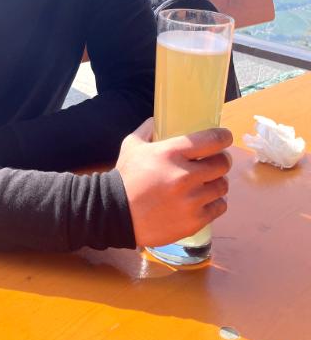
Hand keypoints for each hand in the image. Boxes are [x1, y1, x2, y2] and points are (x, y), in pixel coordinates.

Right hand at [116, 118, 232, 247]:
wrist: (115, 213)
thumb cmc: (125, 177)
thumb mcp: (132, 145)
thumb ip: (148, 129)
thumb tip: (158, 119)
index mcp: (172, 153)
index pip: (212, 140)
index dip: (223, 136)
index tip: (224, 137)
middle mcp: (185, 175)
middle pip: (222, 164)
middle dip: (222, 160)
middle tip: (215, 162)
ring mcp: (192, 200)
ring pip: (223, 186)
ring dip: (218, 182)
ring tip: (209, 183)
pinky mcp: (194, 220)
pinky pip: (219, 207)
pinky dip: (215, 202)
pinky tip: (206, 200)